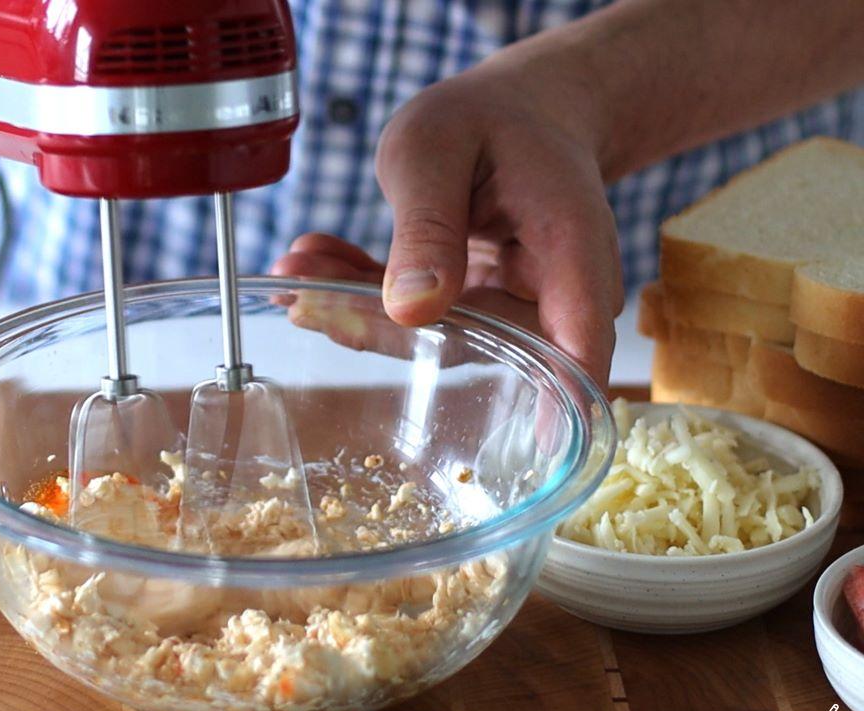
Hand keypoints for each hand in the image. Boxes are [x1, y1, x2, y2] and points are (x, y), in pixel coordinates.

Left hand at [271, 57, 622, 385]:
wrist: (517, 114)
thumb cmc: (488, 119)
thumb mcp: (439, 146)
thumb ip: (427, 224)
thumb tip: (413, 310)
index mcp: (571, 248)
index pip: (574, 345)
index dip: (553, 402)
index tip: (518, 440)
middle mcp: (553, 294)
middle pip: (476, 343)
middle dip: (379, 328)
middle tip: (301, 298)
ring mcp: (511, 310)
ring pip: (431, 336)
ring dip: (354, 308)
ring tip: (292, 268)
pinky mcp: (473, 313)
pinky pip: (413, 320)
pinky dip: (357, 293)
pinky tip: (308, 264)